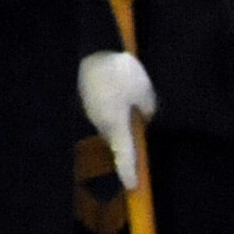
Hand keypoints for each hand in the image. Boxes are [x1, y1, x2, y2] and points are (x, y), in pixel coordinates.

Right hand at [78, 49, 156, 189]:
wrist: (95, 46)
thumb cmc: (122, 73)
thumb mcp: (145, 93)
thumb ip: (147, 111)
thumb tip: (144, 117)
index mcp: (115, 124)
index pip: (123, 154)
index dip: (128, 171)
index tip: (131, 187)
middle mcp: (99, 120)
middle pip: (115, 138)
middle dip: (126, 140)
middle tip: (141, 134)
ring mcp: (90, 107)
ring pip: (109, 122)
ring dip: (119, 121)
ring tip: (131, 105)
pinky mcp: (86, 95)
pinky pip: (103, 109)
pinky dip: (112, 108)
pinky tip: (118, 93)